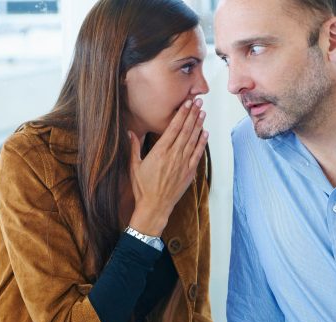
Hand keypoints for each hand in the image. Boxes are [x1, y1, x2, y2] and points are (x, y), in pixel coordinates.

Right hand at [127, 98, 207, 235]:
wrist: (154, 207)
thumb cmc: (142, 188)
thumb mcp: (134, 166)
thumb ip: (133, 148)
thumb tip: (130, 132)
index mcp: (159, 152)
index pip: (173, 128)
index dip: (181, 114)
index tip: (186, 104)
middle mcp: (173, 155)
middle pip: (185, 131)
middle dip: (192, 115)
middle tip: (198, 102)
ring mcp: (183, 164)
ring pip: (193, 140)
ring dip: (198, 125)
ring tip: (202, 113)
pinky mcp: (189, 172)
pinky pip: (197, 154)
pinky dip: (202, 143)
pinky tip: (205, 133)